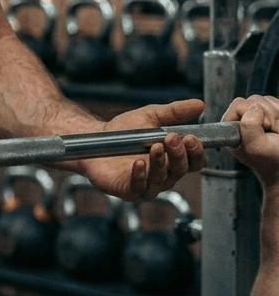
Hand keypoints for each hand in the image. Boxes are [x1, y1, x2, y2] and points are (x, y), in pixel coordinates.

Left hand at [78, 98, 205, 199]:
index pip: (194, 162)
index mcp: (173, 159)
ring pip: (161, 179)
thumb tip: (200, 104)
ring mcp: (147, 185)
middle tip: (171, 137)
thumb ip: (175, 112)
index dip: (196, 152)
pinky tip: (139, 163)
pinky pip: (138, 188)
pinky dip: (140, 176)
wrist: (96, 138)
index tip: (191, 138)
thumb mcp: (151, 116)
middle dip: (179, 154)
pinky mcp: (128, 190)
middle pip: (180, 170)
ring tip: (155, 146)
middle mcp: (164, 175)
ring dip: (161, 163)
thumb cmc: (125, 131)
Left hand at [224, 94, 278, 188]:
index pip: (239, 105)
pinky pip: (277, 102)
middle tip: (273, 133)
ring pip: (268, 100)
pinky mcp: (270, 113)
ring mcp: (256, 115)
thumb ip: (249, 127)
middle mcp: (241, 119)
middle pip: (255, 100)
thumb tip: (254, 107)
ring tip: (277, 132)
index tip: (265, 130)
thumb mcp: (256, 147)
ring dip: (278, 116)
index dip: (255, 115)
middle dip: (270, 116)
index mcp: (231, 127)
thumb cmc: (271, 159)